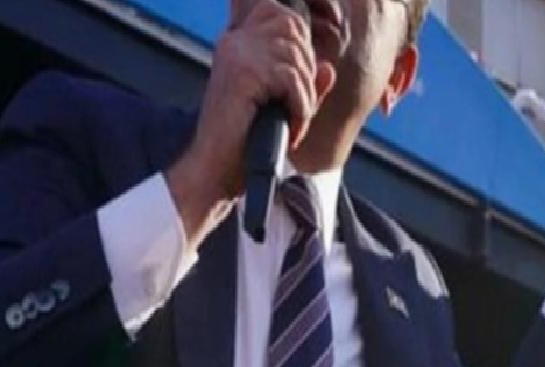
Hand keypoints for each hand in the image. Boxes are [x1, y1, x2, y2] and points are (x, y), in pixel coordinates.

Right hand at [165, 0, 335, 247]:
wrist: (216, 172)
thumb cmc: (245, 144)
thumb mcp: (283, 109)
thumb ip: (305, 86)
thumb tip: (328, 68)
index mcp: (238, 44)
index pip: (280, 14)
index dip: (300, 43)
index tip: (296, 83)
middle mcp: (234, 42)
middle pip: (293, 29)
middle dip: (305, 72)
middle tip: (295, 106)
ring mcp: (236, 54)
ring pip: (296, 57)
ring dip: (304, 97)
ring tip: (291, 122)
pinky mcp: (243, 73)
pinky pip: (292, 79)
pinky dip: (300, 108)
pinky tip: (290, 127)